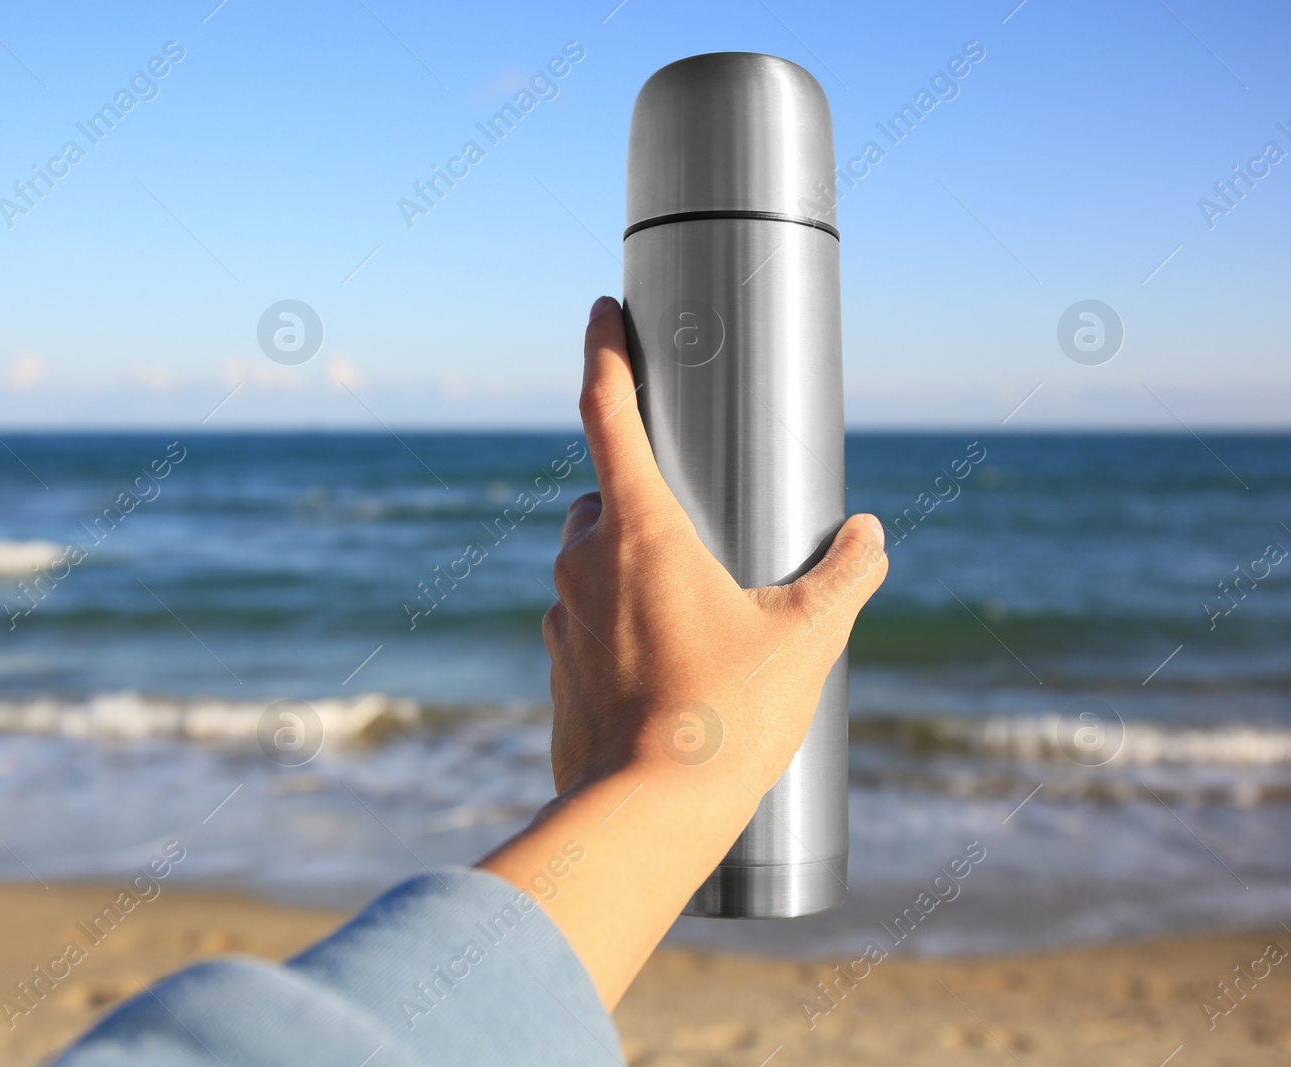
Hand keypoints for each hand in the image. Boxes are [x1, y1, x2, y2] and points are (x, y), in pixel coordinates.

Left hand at [543, 295, 886, 795]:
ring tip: (693, 597)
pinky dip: (615, 616)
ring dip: (628, 558)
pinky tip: (664, 656)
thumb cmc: (724, 719)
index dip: (604, 351)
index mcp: (638, 528)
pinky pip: (583, 617)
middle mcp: (585, 560)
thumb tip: (869, 538)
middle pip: (604, 492)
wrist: (642, 816)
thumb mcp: (807, 639)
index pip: (607, 411)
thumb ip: (846, 578)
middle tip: (701, 518)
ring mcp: (562, 615)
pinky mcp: (556, 666)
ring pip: (589, 557)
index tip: (602, 309)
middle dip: (643, 491)